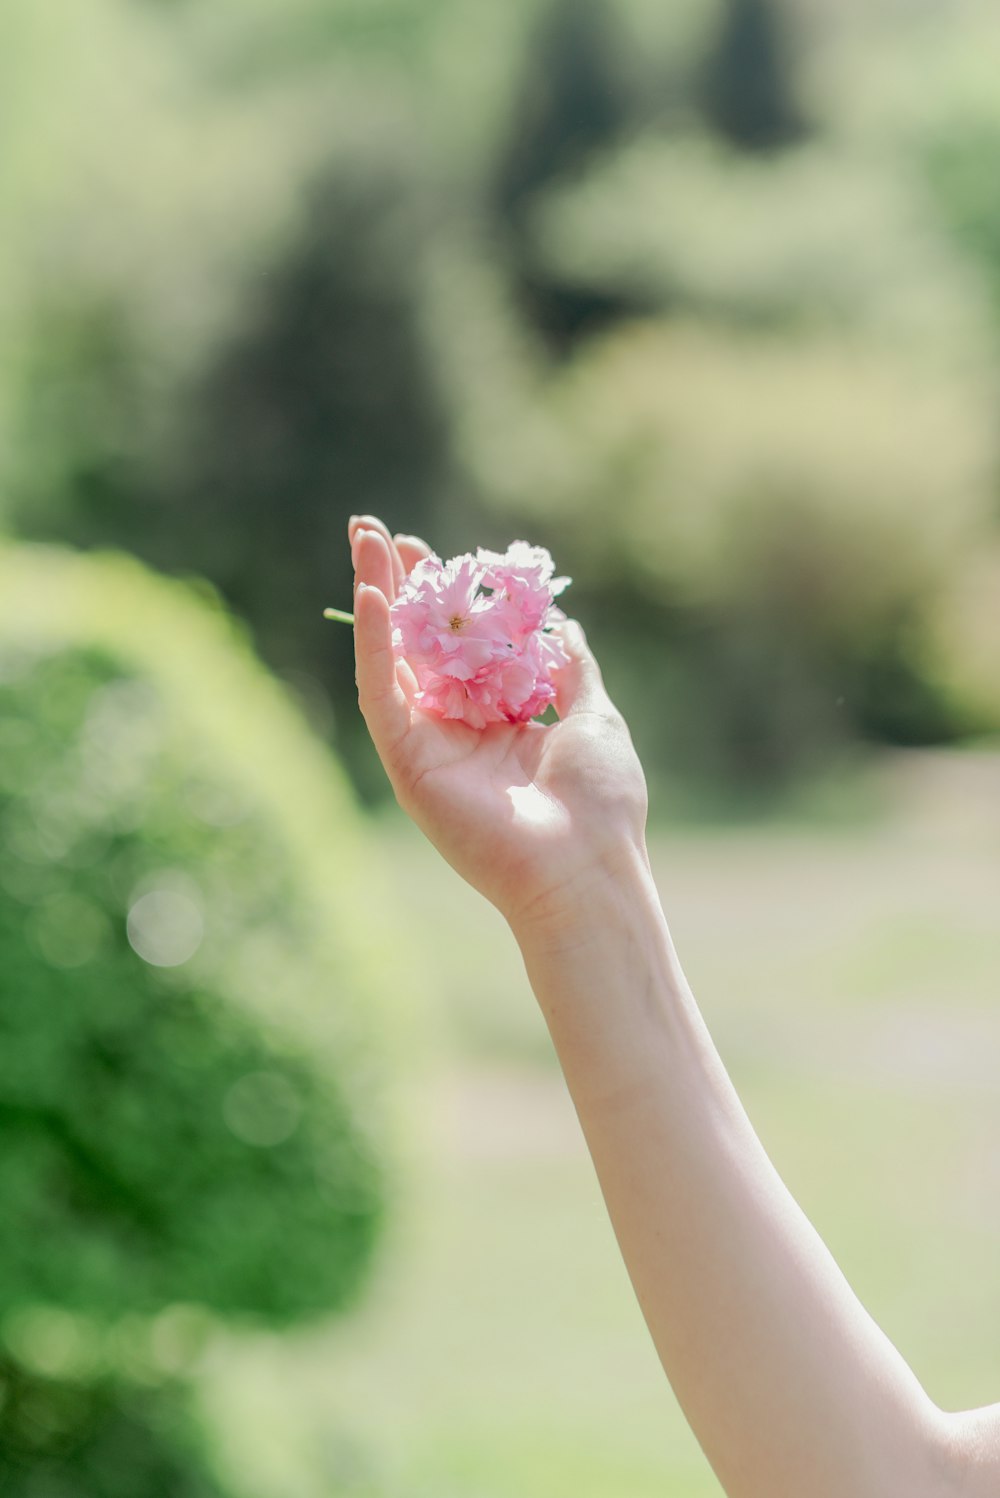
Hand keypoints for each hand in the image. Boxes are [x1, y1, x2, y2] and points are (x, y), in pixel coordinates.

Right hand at [349, 516, 648, 930]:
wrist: (586, 866)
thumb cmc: (601, 800)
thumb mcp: (594, 715)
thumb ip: (570, 668)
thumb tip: (562, 623)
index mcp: (501, 719)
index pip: (460, 643)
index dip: (443, 595)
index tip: (432, 549)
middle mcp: (458, 729)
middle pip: (417, 643)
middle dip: (397, 584)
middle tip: (373, 528)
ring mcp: (429, 745)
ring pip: (390, 659)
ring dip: (374, 597)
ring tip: (362, 538)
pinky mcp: (408, 763)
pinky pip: (382, 695)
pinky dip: (373, 645)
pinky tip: (372, 596)